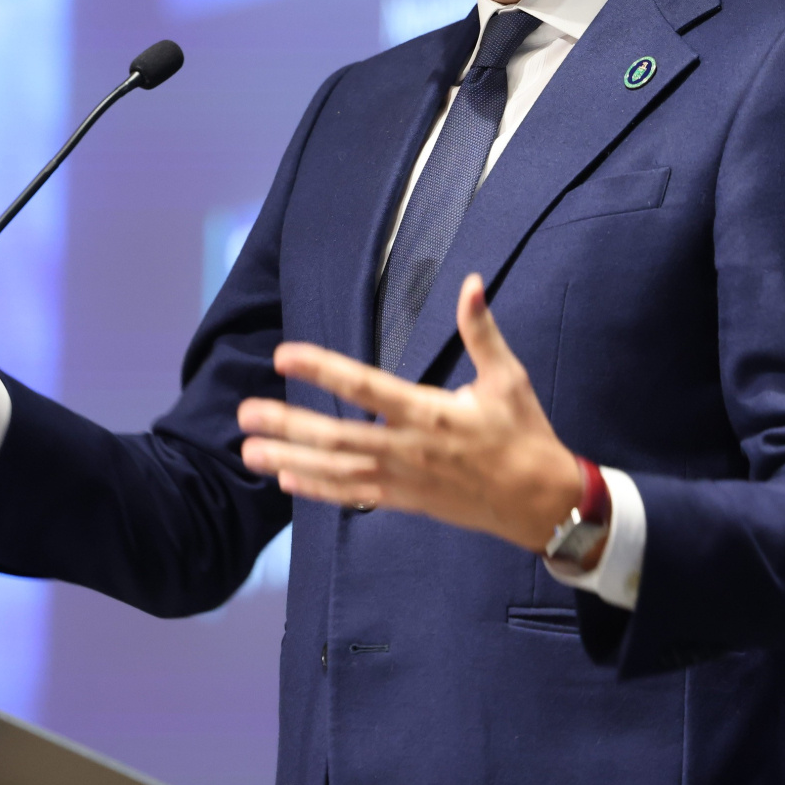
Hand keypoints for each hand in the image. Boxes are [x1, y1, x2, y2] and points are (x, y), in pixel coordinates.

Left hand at [238, 273, 584, 553]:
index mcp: (431, 413)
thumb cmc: (523, 433)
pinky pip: (353, 495)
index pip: (366, 388)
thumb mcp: (508, 376)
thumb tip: (471, 282)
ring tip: (247, 450)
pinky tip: (286, 478)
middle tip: (244, 413)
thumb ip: (482, 330)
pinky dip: (318, 488)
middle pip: (337, 437)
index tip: (285, 355)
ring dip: (290, 458)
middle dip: (287, 424)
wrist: (540, 502)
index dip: (322, 370)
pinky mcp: (406, 502)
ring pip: (336, 470)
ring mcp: (404, 480)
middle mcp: (409, 449)